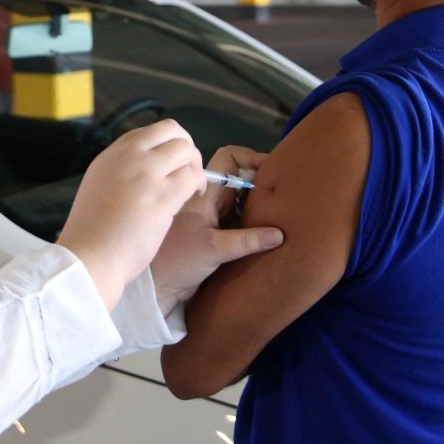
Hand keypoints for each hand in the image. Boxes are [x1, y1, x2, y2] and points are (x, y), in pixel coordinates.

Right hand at [57, 119, 204, 311]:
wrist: (88, 258)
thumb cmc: (92, 233)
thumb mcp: (99, 185)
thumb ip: (122, 170)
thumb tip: (149, 166)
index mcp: (112, 154)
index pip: (150, 132)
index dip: (168, 145)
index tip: (172, 164)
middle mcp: (129, 156)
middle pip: (172, 131)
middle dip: (187, 148)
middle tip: (189, 171)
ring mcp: (146, 173)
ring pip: (186, 150)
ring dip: (195, 166)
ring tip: (193, 188)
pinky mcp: (162, 196)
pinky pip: (192, 177)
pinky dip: (199, 184)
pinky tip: (194, 198)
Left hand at [150, 146, 283, 314]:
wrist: (159, 287)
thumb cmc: (178, 261)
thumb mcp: (214, 250)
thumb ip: (247, 241)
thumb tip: (280, 233)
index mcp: (206, 192)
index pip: (229, 158)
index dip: (250, 157)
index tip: (272, 169)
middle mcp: (212, 198)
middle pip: (242, 177)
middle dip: (262, 181)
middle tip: (285, 193)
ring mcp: (215, 215)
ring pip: (243, 197)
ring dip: (260, 201)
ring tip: (283, 210)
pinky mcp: (218, 232)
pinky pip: (242, 216)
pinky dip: (256, 218)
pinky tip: (272, 227)